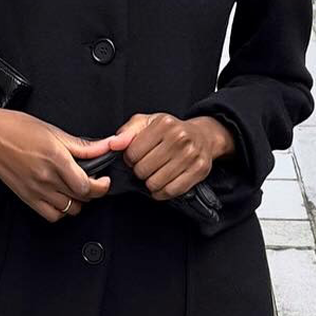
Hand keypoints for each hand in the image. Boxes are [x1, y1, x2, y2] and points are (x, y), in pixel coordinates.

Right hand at [0, 104, 112, 222]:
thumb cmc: (17, 128)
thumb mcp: (54, 131)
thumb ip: (82, 145)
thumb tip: (106, 147)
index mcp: (56, 158)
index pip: (86, 185)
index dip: (101, 186)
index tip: (104, 179)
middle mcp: (46, 177)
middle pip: (81, 198)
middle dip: (93, 191)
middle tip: (92, 181)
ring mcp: (35, 190)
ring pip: (69, 209)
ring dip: (77, 201)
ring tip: (76, 188)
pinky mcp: (26, 198)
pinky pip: (51, 216)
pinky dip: (61, 211)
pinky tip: (61, 198)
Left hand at [105, 112, 234, 201]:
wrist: (202, 136)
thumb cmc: (170, 131)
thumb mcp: (146, 123)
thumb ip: (127, 132)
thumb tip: (113, 144)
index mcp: (164, 124)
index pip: (133, 152)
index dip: (129, 158)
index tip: (135, 157)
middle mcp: (179, 138)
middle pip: (143, 169)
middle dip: (140, 171)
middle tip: (146, 166)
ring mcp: (191, 155)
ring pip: (155, 183)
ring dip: (150, 183)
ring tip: (154, 174)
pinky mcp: (200, 171)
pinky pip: (171, 191)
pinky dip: (162, 192)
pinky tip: (161, 185)